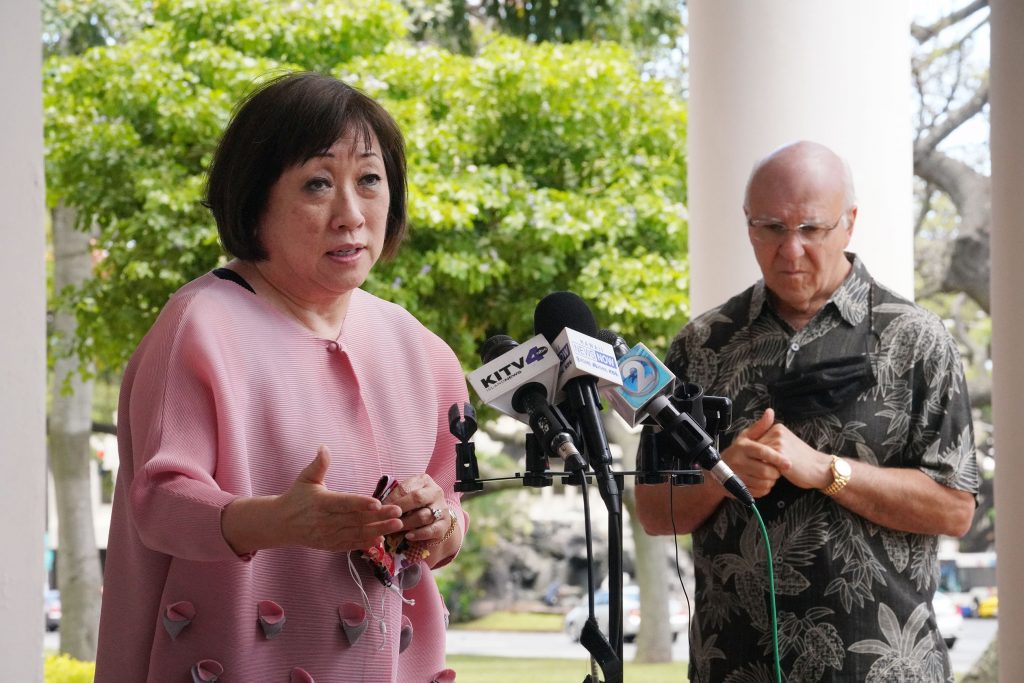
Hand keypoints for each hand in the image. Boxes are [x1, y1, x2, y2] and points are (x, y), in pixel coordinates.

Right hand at [277, 445, 403, 551]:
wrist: (281, 524)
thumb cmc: (297, 497)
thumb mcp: (306, 478)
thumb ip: (319, 464)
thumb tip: (324, 446)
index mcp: (321, 503)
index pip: (344, 503)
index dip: (361, 504)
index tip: (377, 503)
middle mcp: (326, 521)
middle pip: (355, 520)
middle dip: (378, 517)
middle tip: (398, 512)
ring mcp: (329, 535)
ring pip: (356, 534)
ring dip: (378, 530)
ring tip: (397, 525)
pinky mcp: (331, 545)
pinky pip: (351, 544)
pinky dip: (366, 543)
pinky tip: (382, 539)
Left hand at [382, 473, 449, 542]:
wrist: (435, 519)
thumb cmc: (414, 506)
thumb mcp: (406, 497)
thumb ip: (394, 499)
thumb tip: (376, 506)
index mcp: (423, 481)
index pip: (405, 488)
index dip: (390, 499)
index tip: (378, 509)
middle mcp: (435, 492)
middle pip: (416, 499)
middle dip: (398, 510)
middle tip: (385, 519)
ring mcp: (442, 508)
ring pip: (423, 516)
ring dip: (406, 524)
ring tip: (394, 529)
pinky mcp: (444, 525)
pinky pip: (431, 530)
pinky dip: (418, 534)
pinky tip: (408, 536)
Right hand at [720, 408, 789, 498]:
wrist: (716, 471)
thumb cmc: (736, 452)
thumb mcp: (746, 437)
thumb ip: (760, 426)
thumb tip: (770, 412)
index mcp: (743, 447)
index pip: (763, 453)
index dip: (778, 458)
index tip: (789, 463)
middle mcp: (739, 461)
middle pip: (766, 471)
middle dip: (776, 472)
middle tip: (776, 469)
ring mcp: (738, 476)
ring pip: (764, 483)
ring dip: (771, 481)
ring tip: (769, 475)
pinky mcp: (739, 489)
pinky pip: (759, 492)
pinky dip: (764, 489)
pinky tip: (762, 482)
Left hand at [755, 420, 832, 489]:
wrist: (819, 469)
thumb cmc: (801, 461)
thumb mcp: (785, 447)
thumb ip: (770, 445)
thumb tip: (750, 452)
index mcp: (777, 428)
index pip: (755, 440)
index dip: (754, 454)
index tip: (756, 462)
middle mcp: (776, 432)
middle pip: (754, 448)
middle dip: (755, 459)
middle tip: (760, 469)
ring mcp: (778, 442)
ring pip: (757, 456)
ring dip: (759, 466)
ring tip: (767, 472)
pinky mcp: (780, 454)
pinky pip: (763, 464)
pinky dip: (765, 471)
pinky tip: (773, 475)